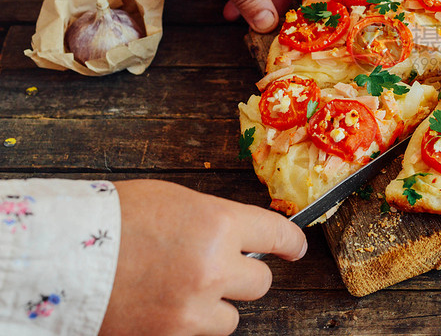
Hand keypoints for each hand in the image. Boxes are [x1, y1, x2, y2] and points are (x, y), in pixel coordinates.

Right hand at [101, 180, 306, 335]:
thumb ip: (215, 220)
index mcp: (219, 224)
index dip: (292, 243)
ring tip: (184, 288)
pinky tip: (167, 305)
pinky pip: (202, 334)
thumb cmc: (115, 218)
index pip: (278, 236)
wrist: (62, 255)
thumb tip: (240, 235)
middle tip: (219, 267)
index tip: (295, 248)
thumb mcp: (175, 201)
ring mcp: (193, 308)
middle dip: (244, 274)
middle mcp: (214, 268)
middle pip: (261, 282)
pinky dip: (191, 324)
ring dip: (218, 305)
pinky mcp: (172, 335)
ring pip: (233, 317)